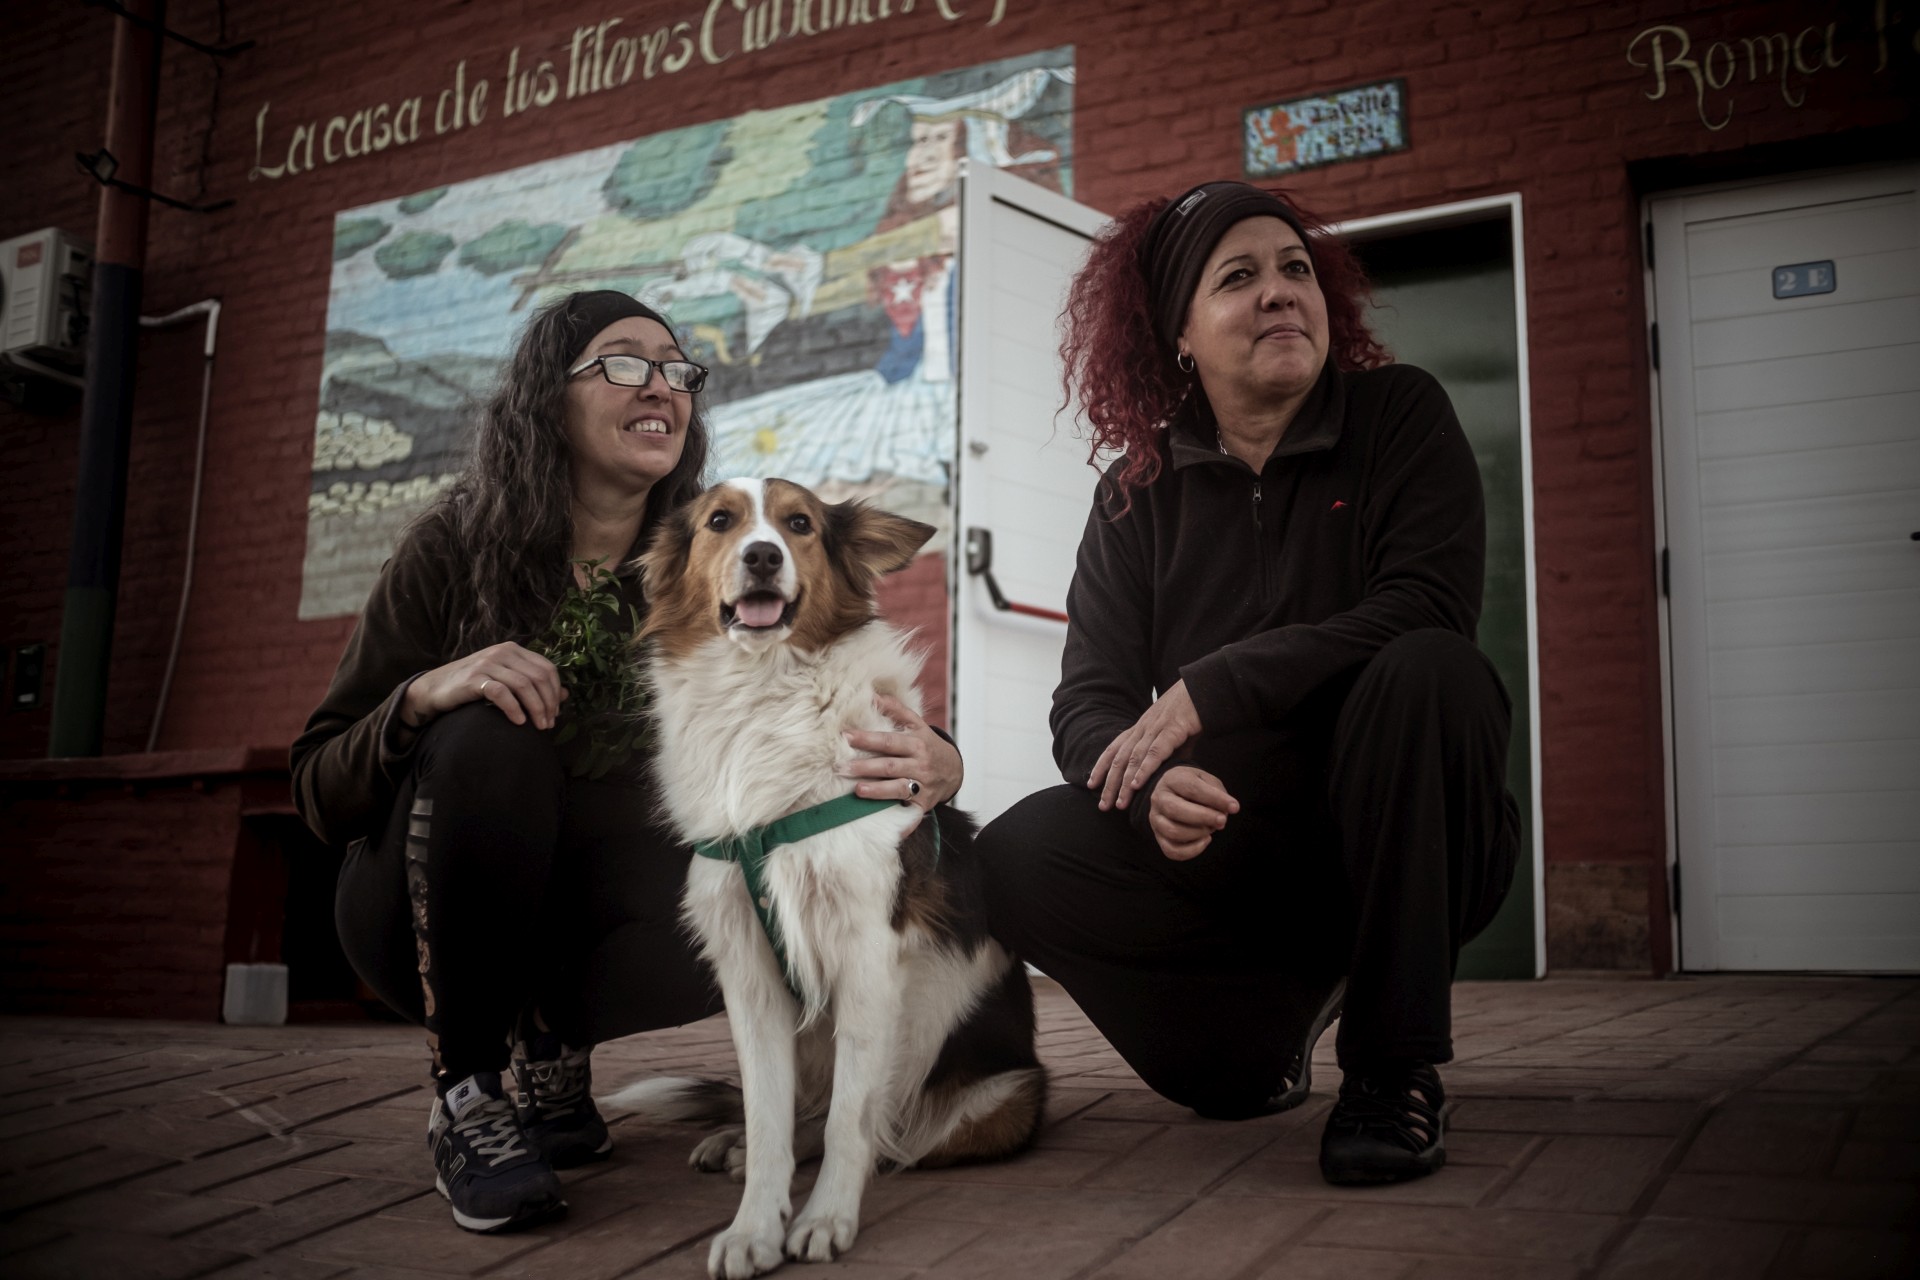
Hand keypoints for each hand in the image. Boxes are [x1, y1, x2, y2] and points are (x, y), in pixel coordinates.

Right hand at [401, 642, 568, 731]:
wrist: (434, 688)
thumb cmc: (473, 686)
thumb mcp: (505, 680)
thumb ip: (533, 684)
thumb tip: (566, 694)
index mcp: (513, 650)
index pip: (547, 668)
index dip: (555, 692)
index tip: (555, 713)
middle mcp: (502, 652)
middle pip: (539, 677)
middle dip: (548, 703)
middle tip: (548, 724)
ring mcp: (487, 664)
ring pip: (524, 685)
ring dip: (536, 708)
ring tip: (538, 726)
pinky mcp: (473, 679)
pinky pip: (502, 693)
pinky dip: (514, 708)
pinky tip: (518, 722)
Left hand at [841, 693, 963, 828]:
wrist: (954, 770)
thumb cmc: (927, 745)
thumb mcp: (917, 724)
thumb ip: (896, 710)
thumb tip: (873, 695)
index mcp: (916, 743)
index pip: (888, 741)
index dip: (868, 739)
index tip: (847, 736)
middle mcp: (920, 765)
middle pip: (890, 766)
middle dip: (865, 767)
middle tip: (841, 767)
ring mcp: (922, 786)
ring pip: (898, 788)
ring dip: (877, 791)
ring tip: (857, 790)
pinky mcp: (923, 804)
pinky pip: (911, 814)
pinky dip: (902, 824)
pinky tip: (887, 828)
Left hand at [1087, 679, 1202, 811]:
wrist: (1204, 688)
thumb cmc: (1189, 712)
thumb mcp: (1174, 736)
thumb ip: (1169, 753)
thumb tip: (1168, 771)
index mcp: (1140, 729)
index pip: (1113, 749)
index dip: (1100, 767)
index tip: (1091, 785)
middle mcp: (1142, 728)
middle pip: (1119, 759)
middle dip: (1109, 784)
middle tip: (1103, 806)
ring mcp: (1155, 728)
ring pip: (1133, 759)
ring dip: (1124, 783)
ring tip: (1119, 803)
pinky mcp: (1172, 729)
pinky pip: (1154, 752)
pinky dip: (1144, 769)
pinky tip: (1136, 784)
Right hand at [1149, 766, 1237, 859]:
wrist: (1174, 792)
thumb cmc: (1194, 787)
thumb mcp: (1206, 781)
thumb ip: (1216, 794)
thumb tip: (1223, 813)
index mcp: (1172, 779)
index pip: (1192, 788)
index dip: (1214, 799)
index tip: (1234, 807)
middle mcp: (1159, 798)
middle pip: (1175, 810)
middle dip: (1204, 817)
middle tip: (1222, 821)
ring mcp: (1156, 819)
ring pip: (1172, 831)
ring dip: (1197, 833)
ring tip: (1211, 828)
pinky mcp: (1158, 836)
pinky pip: (1171, 850)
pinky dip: (1191, 851)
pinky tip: (1204, 840)